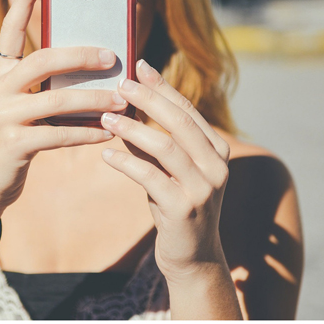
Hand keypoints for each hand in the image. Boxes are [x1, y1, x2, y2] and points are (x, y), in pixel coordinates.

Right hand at [0, 0, 123, 209]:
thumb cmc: (13, 137)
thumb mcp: (21, 104)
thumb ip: (46, 85)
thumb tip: (93, 67)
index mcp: (0, 72)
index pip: (11, 29)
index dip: (23, 0)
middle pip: (43, 59)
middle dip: (81, 55)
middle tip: (112, 55)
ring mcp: (3, 115)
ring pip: (58, 98)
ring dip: (95, 99)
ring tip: (121, 99)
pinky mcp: (15, 143)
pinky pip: (61, 134)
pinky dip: (88, 133)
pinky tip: (108, 131)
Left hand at [100, 59, 231, 283]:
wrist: (193, 257)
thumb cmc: (176, 206)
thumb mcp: (168, 170)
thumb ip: (153, 141)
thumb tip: (124, 107)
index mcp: (217, 150)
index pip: (188, 109)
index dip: (162, 86)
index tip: (139, 65)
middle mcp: (217, 166)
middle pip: (180, 122)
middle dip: (149, 99)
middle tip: (120, 84)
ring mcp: (203, 188)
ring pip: (166, 147)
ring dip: (133, 129)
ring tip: (106, 118)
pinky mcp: (183, 209)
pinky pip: (151, 177)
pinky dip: (126, 163)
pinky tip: (106, 155)